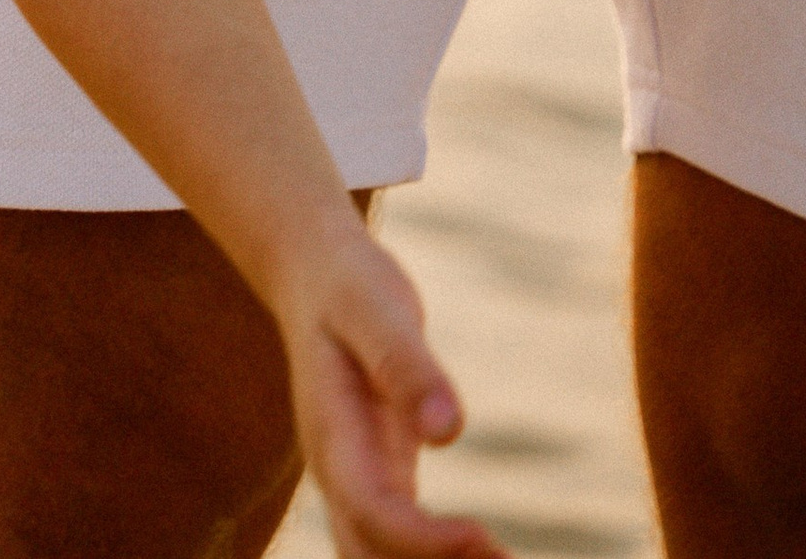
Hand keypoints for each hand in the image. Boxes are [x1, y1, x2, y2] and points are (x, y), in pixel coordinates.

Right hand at [280, 221, 497, 558]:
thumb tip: (449, 432)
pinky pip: (399, 539)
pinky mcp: (378, 476)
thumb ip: (407, 366)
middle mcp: (338, 471)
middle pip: (370, 554)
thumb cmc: (349, 285)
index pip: (372, 512)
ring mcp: (353, 478)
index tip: (483, 535)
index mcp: (331, 435)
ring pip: (378, 556)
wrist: (315, 275)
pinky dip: (438, 554)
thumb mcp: (376, 308)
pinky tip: (490, 553)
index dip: (424, 539)